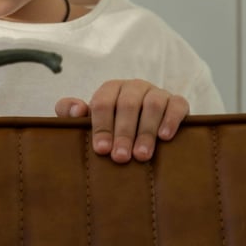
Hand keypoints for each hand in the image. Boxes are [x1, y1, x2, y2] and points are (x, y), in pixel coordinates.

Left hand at [55, 79, 188, 162]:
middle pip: (127, 104)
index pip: (103, 102)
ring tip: (141, 155)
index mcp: (110, 89)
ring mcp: (156, 93)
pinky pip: (177, 105)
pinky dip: (171, 119)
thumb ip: (69, 111)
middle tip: (120, 158)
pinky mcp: (177, 102)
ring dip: (146, 131)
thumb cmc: (110, 127)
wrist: (142, 130)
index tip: (101, 149)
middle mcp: (134, 87)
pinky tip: (165, 137)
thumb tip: (77, 110)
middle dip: (123, 133)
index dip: (101, 126)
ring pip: (152, 105)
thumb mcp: (86, 120)